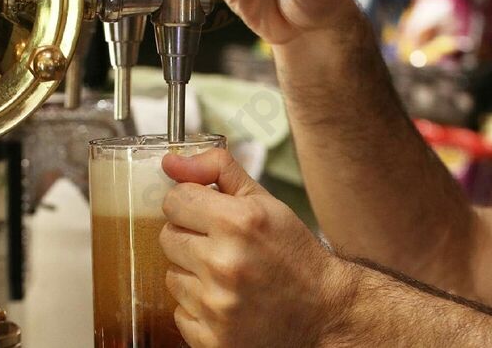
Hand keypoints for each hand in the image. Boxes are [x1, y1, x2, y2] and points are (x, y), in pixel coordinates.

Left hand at [160, 149, 346, 346]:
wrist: (324, 312)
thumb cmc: (293, 255)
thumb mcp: (264, 201)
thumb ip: (216, 170)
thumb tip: (170, 161)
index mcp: (237, 223)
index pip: (174, 201)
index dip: (190, 204)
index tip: (206, 214)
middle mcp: (224, 264)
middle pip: (167, 237)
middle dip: (190, 238)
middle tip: (221, 247)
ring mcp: (216, 305)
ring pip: (171, 276)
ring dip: (193, 274)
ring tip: (227, 276)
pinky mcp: (212, 338)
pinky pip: (180, 312)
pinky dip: (198, 308)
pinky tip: (227, 301)